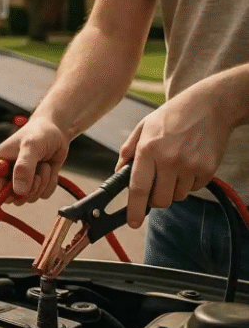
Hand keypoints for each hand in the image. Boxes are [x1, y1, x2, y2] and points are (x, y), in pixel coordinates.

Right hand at [0, 116, 69, 203]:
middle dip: (29, 189)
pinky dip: (50, 183)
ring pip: (30, 197)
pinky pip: (44, 195)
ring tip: (44, 164)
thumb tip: (19, 191)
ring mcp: (23, 180)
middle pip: (14, 198)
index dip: (6, 194)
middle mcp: (8, 175)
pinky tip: (49, 168)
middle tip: (37, 176)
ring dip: (42, 183)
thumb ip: (23, 168)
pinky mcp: (36, 183)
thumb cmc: (39, 133)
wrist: (57, 131)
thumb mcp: (30, 147)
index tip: (20, 191)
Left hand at [117, 85, 232, 227]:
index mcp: (148, 149)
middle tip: (156, 184)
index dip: (134, 209)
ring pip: (177, 196)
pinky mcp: (207, 169)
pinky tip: (188, 163)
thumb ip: (128, 151)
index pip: (138, 188)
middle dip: (155, 199)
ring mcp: (190, 165)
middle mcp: (169, 159)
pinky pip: (193, 189)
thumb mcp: (143, 126)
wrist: (210, 105)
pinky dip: (189, 183)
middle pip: (159, 200)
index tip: (133, 222)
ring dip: (173, 189)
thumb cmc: (173, 115)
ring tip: (174, 166)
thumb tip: (117, 173)